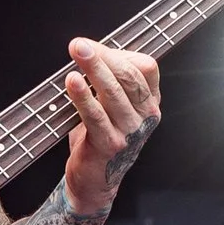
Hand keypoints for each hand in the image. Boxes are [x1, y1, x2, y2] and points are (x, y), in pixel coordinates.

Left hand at [59, 36, 160, 213]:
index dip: (120, 53)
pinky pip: (96, 115)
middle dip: (103, 56)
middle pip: (129, 77)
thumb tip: (90, 50)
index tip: (94, 46)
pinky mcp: (110, 144)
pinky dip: (83, 96)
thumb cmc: (101, 137)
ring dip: (93, 69)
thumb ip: (110, 80)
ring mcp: (130, 131)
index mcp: (150, 102)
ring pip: (114, 92)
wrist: (95, 180)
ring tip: (77, 53)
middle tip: (79, 44)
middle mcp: (146, 116)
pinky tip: (72, 81)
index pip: (146, 67)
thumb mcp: (112, 106)